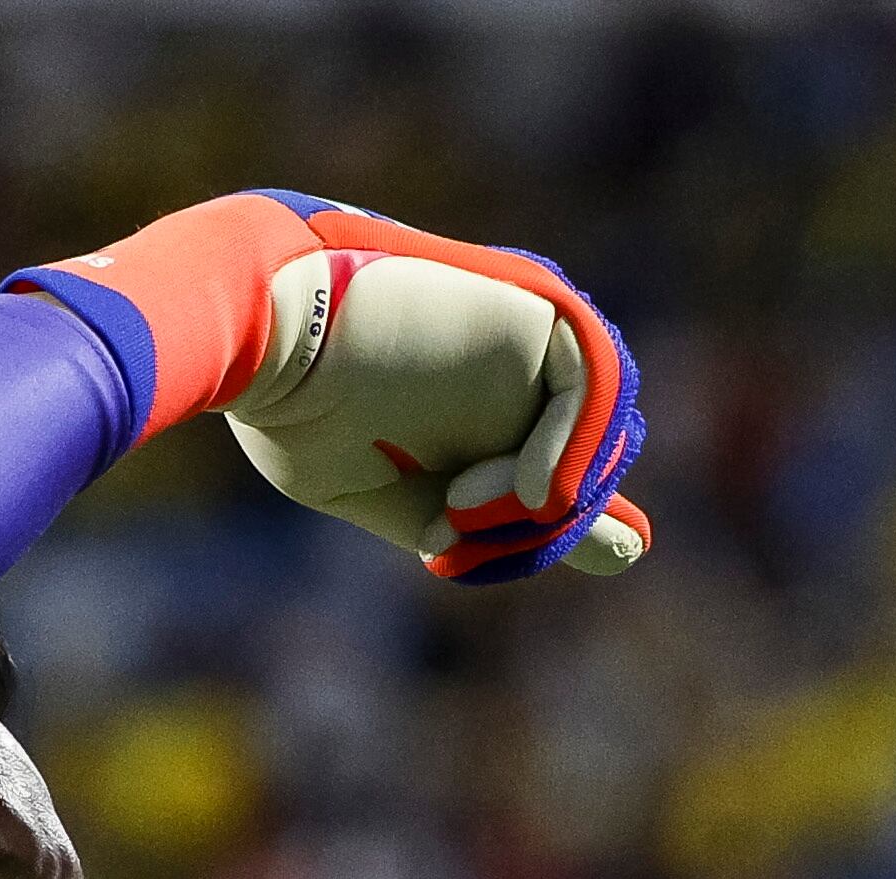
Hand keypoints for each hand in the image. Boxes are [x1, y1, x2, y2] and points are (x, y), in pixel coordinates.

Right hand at [12, 192, 649, 582]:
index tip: (489, 552)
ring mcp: (528, 338)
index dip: (553, 527)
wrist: (263, 330)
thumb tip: (632, 553)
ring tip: (460, 505)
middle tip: (448, 533)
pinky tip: (525, 491)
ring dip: (546, 500)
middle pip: (588, 470)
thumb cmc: (298, 412)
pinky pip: (596, 383)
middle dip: (538, 528)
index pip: (560, 474)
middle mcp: (515, 370)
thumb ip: (503, 526)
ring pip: (601, 436)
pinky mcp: (537, 308)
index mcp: (479, 408)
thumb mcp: (410, 497)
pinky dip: (573, 451)